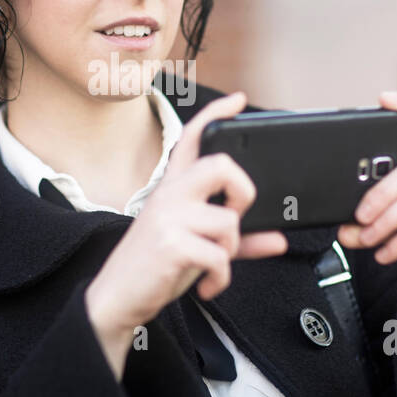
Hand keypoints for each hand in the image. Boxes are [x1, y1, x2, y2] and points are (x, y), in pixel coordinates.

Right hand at [86, 91, 288, 339]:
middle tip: (235, 217)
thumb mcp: (196, 245)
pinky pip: (219, 256)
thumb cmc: (155, 266)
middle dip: (243, 192)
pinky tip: (207, 285)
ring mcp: (169, 218)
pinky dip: (221, 279)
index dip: (215, 114)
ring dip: (230, 252)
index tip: (236, 99)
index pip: (192, 138)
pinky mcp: (171, 245)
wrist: (118, 297)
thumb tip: (279, 239)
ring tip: (213, 265)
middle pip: (221, 165)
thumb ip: (239, 241)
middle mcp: (170, 195)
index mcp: (173, 187)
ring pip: (228, 222)